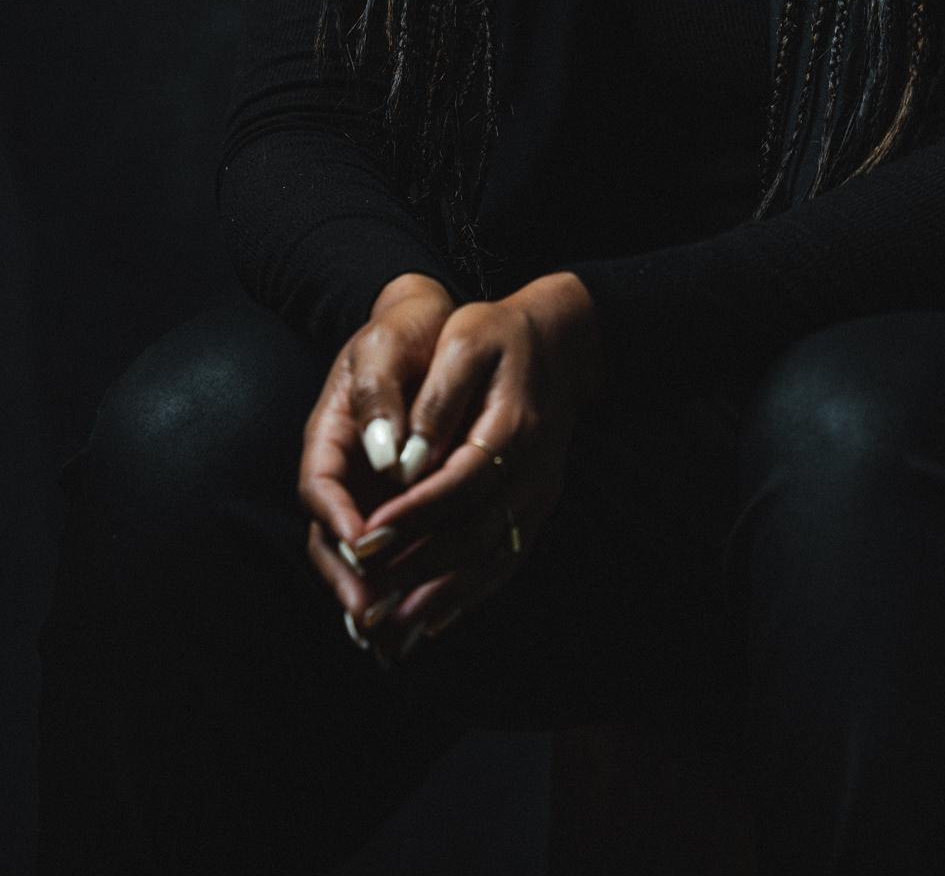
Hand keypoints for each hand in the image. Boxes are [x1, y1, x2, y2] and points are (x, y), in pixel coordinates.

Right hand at [296, 274, 456, 661]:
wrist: (426, 325)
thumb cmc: (401, 333)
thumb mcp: (383, 350)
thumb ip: (377, 397)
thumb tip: (384, 454)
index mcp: (328, 436)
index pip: (320, 487)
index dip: (337, 520)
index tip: (362, 545)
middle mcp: (343, 472)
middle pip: (331, 538)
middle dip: (349, 579)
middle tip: (372, 616)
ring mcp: (367, 491)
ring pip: (357, 557)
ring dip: (371, 597)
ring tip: (390, 640)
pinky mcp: (395, 504)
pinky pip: (389, 554)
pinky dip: (398, 588)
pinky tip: (415, 624)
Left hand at [299, 271, 601, 665]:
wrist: (559, 339)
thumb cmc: (498, 334)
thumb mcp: (465, 340)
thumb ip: (436, 401)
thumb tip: (402, 460)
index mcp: (512, 427)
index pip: (458, 484)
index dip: (411, 516)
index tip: (364, 541)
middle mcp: (532, 471)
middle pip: (474, 535)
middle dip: (416, 573)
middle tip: (366, 604)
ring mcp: (538, 494)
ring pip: (490, 559)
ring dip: (440, 599)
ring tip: (392, 633)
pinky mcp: (536, 508)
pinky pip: (505, 561)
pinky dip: (471, 594)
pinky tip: (435, 619)